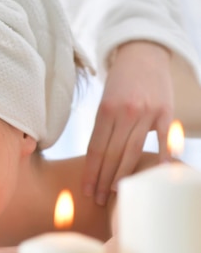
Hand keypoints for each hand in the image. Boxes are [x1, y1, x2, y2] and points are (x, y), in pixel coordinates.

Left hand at [83, 41, 172, 204]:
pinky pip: (164, 138)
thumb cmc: (119, 84)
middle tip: (97, 199)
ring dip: (122, 175)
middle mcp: (124, 112)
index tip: (85, 190)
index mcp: (105, 111)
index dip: (90, 172)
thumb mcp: (104, 103)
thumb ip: (103, 129)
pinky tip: (156, 173)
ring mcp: (146, 112)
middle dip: (102, 179)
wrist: (143, 53)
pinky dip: (161, 155)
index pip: (95, 149)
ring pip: (132, 151)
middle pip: (111, 154)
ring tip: (114, 193)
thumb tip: (98, 161)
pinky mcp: (166, 110)